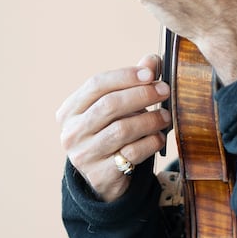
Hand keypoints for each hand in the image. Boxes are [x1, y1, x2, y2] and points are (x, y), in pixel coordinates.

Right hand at [56, 54, 170, 201]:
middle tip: (164, 91)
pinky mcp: (100, 175)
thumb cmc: (111, 132)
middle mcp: (71, 132)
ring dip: (150, 119)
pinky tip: (159, 137)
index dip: (125, 76)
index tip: (151, 73)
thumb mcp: (118, 107)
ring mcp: (83, 155)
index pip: (96, 84)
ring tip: (166, 116)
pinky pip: (132, 153)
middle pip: (109, 105)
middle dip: (142, 95)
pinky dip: (150, 142)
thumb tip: (152, 60)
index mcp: (70, 110)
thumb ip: (133, 82)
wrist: (104, 177)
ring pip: (122, 129)